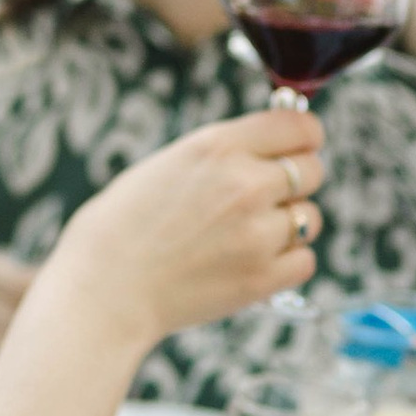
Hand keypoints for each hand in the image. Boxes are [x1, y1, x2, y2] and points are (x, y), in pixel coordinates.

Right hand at [42, 110, 326, 352]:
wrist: (103, 290)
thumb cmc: (122, 226)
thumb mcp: (169, 162)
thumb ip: (223, 154)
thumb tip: (267, 150)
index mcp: (218, 146)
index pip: (301, 125)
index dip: (303, 137)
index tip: (297, 147)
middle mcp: (246, 184)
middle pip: (313, 170)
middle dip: (295, 181)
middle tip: (265, 198)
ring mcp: (257, 233)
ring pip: (310, 218)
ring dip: (289, 224)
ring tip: (250, 235)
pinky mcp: (262, 278)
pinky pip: (305, 261)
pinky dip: (287, 263)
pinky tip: (254, 262)